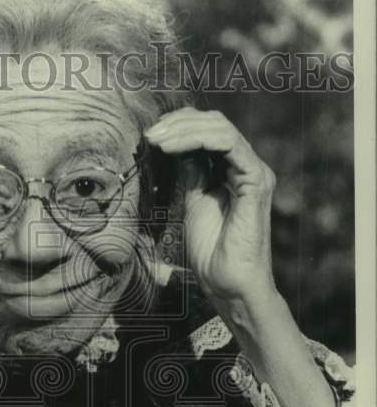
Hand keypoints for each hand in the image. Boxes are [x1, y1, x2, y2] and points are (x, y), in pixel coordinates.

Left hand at [144, 107, 276, 304]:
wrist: (228, 283)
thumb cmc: (211, 251)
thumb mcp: (193, 202)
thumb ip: (191, 173)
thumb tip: (175, 146)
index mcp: (233, 169)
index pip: (208, 130)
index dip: (178, 126)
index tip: (149, 136)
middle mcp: (246, 165)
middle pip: (214, 123)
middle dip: (177, 123)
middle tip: (149, 135)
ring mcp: (254, 171)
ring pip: (220, 128)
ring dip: (182, 129)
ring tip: (156, 140)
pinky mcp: (256, 180)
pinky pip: (228, 144)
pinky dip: (197, 140)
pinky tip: (172, 148)